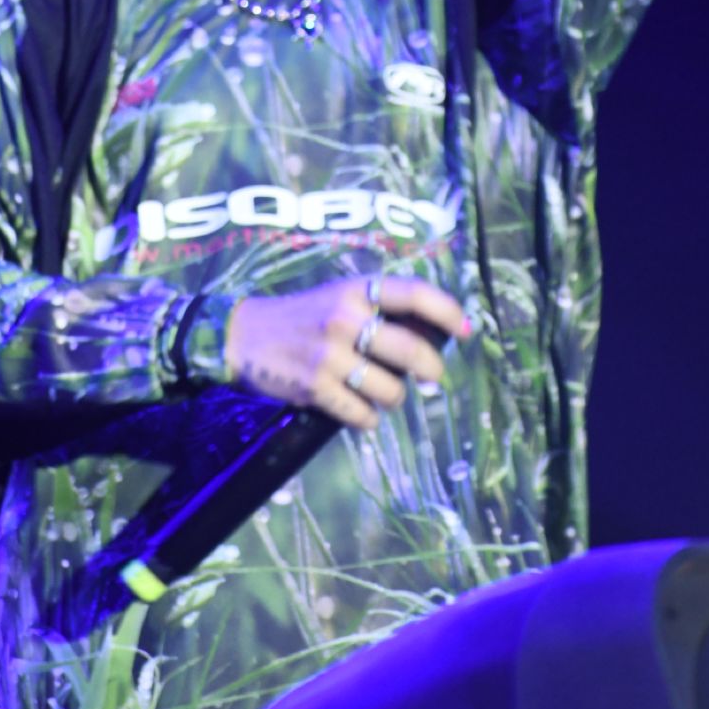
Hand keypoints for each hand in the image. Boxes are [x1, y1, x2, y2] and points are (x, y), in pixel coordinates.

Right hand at [224, 275, 467, 431]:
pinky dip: (367, 419)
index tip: (466, 329)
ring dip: (394, 398)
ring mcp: (329, 355)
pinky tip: (358, 410)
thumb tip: (434, 333)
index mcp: (355, 290)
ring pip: (391, 390)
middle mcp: (345, 318)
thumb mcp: (338, 298)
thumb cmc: (302, 317)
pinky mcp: (315, 387)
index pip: (414, 293)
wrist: (242, 336)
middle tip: (431, 378)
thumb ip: (378, 309)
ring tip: (381, 392)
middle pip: (413, 351)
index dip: (448, 311)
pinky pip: (362, 415)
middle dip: (431, 371)